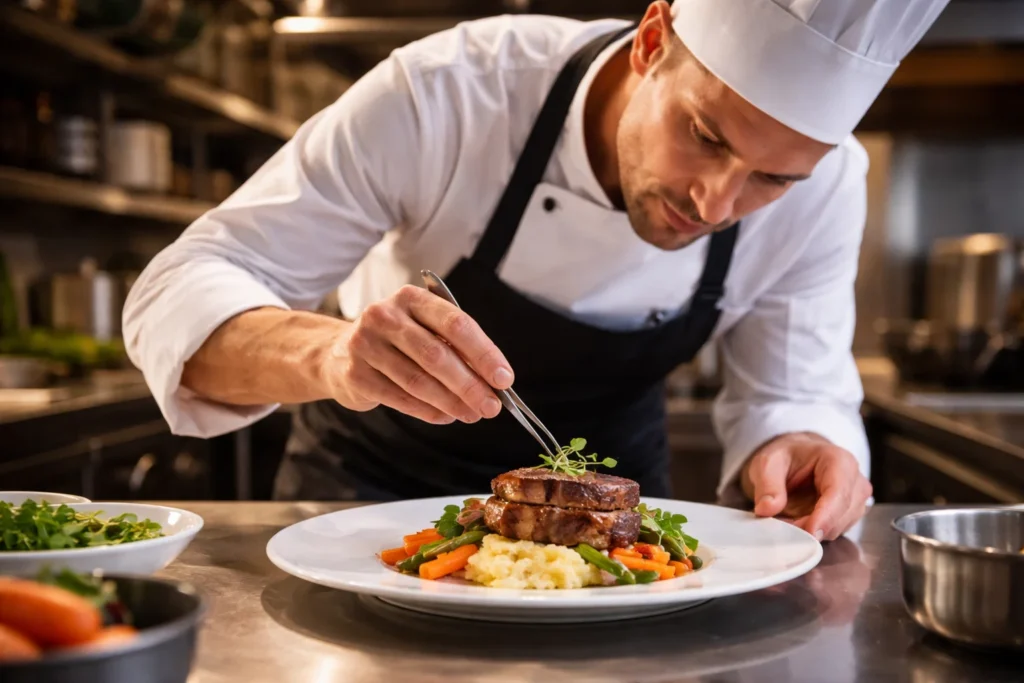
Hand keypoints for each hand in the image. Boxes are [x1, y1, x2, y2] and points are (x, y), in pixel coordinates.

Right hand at [325, 285, 513, 424]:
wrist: (338, 354)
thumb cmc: (396, 343)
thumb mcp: (424, 332)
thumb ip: (456, 350)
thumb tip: (493, 382)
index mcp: (412, 298)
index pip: (456, 323)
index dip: (484, 353)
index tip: (504, 378)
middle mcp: (385, 315)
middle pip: (437, 354)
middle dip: (470, 384)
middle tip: (491, 406)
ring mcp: (366, 344)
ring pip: (418, 380)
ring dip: (451, 402)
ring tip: (472, 414)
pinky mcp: (355, 374)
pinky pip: (400, 397)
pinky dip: (428, 411)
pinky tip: (446, 416)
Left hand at [739, 432, 871, 540]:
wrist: (794, 458)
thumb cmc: (786, 457)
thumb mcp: (767, 464)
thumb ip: (767, 485)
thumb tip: (767, 509)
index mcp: (839, 460)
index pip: (838, 493)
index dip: (825, 517)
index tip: (810, 533)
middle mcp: (855, 480)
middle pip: (840, 515)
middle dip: (810, 525)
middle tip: (779, 524)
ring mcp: (856, 499)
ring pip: (838, 528)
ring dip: (811, 530)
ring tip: (786, 517)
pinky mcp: (851, 514)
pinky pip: (834, 531)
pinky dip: (814, 531)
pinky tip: (797, 521)